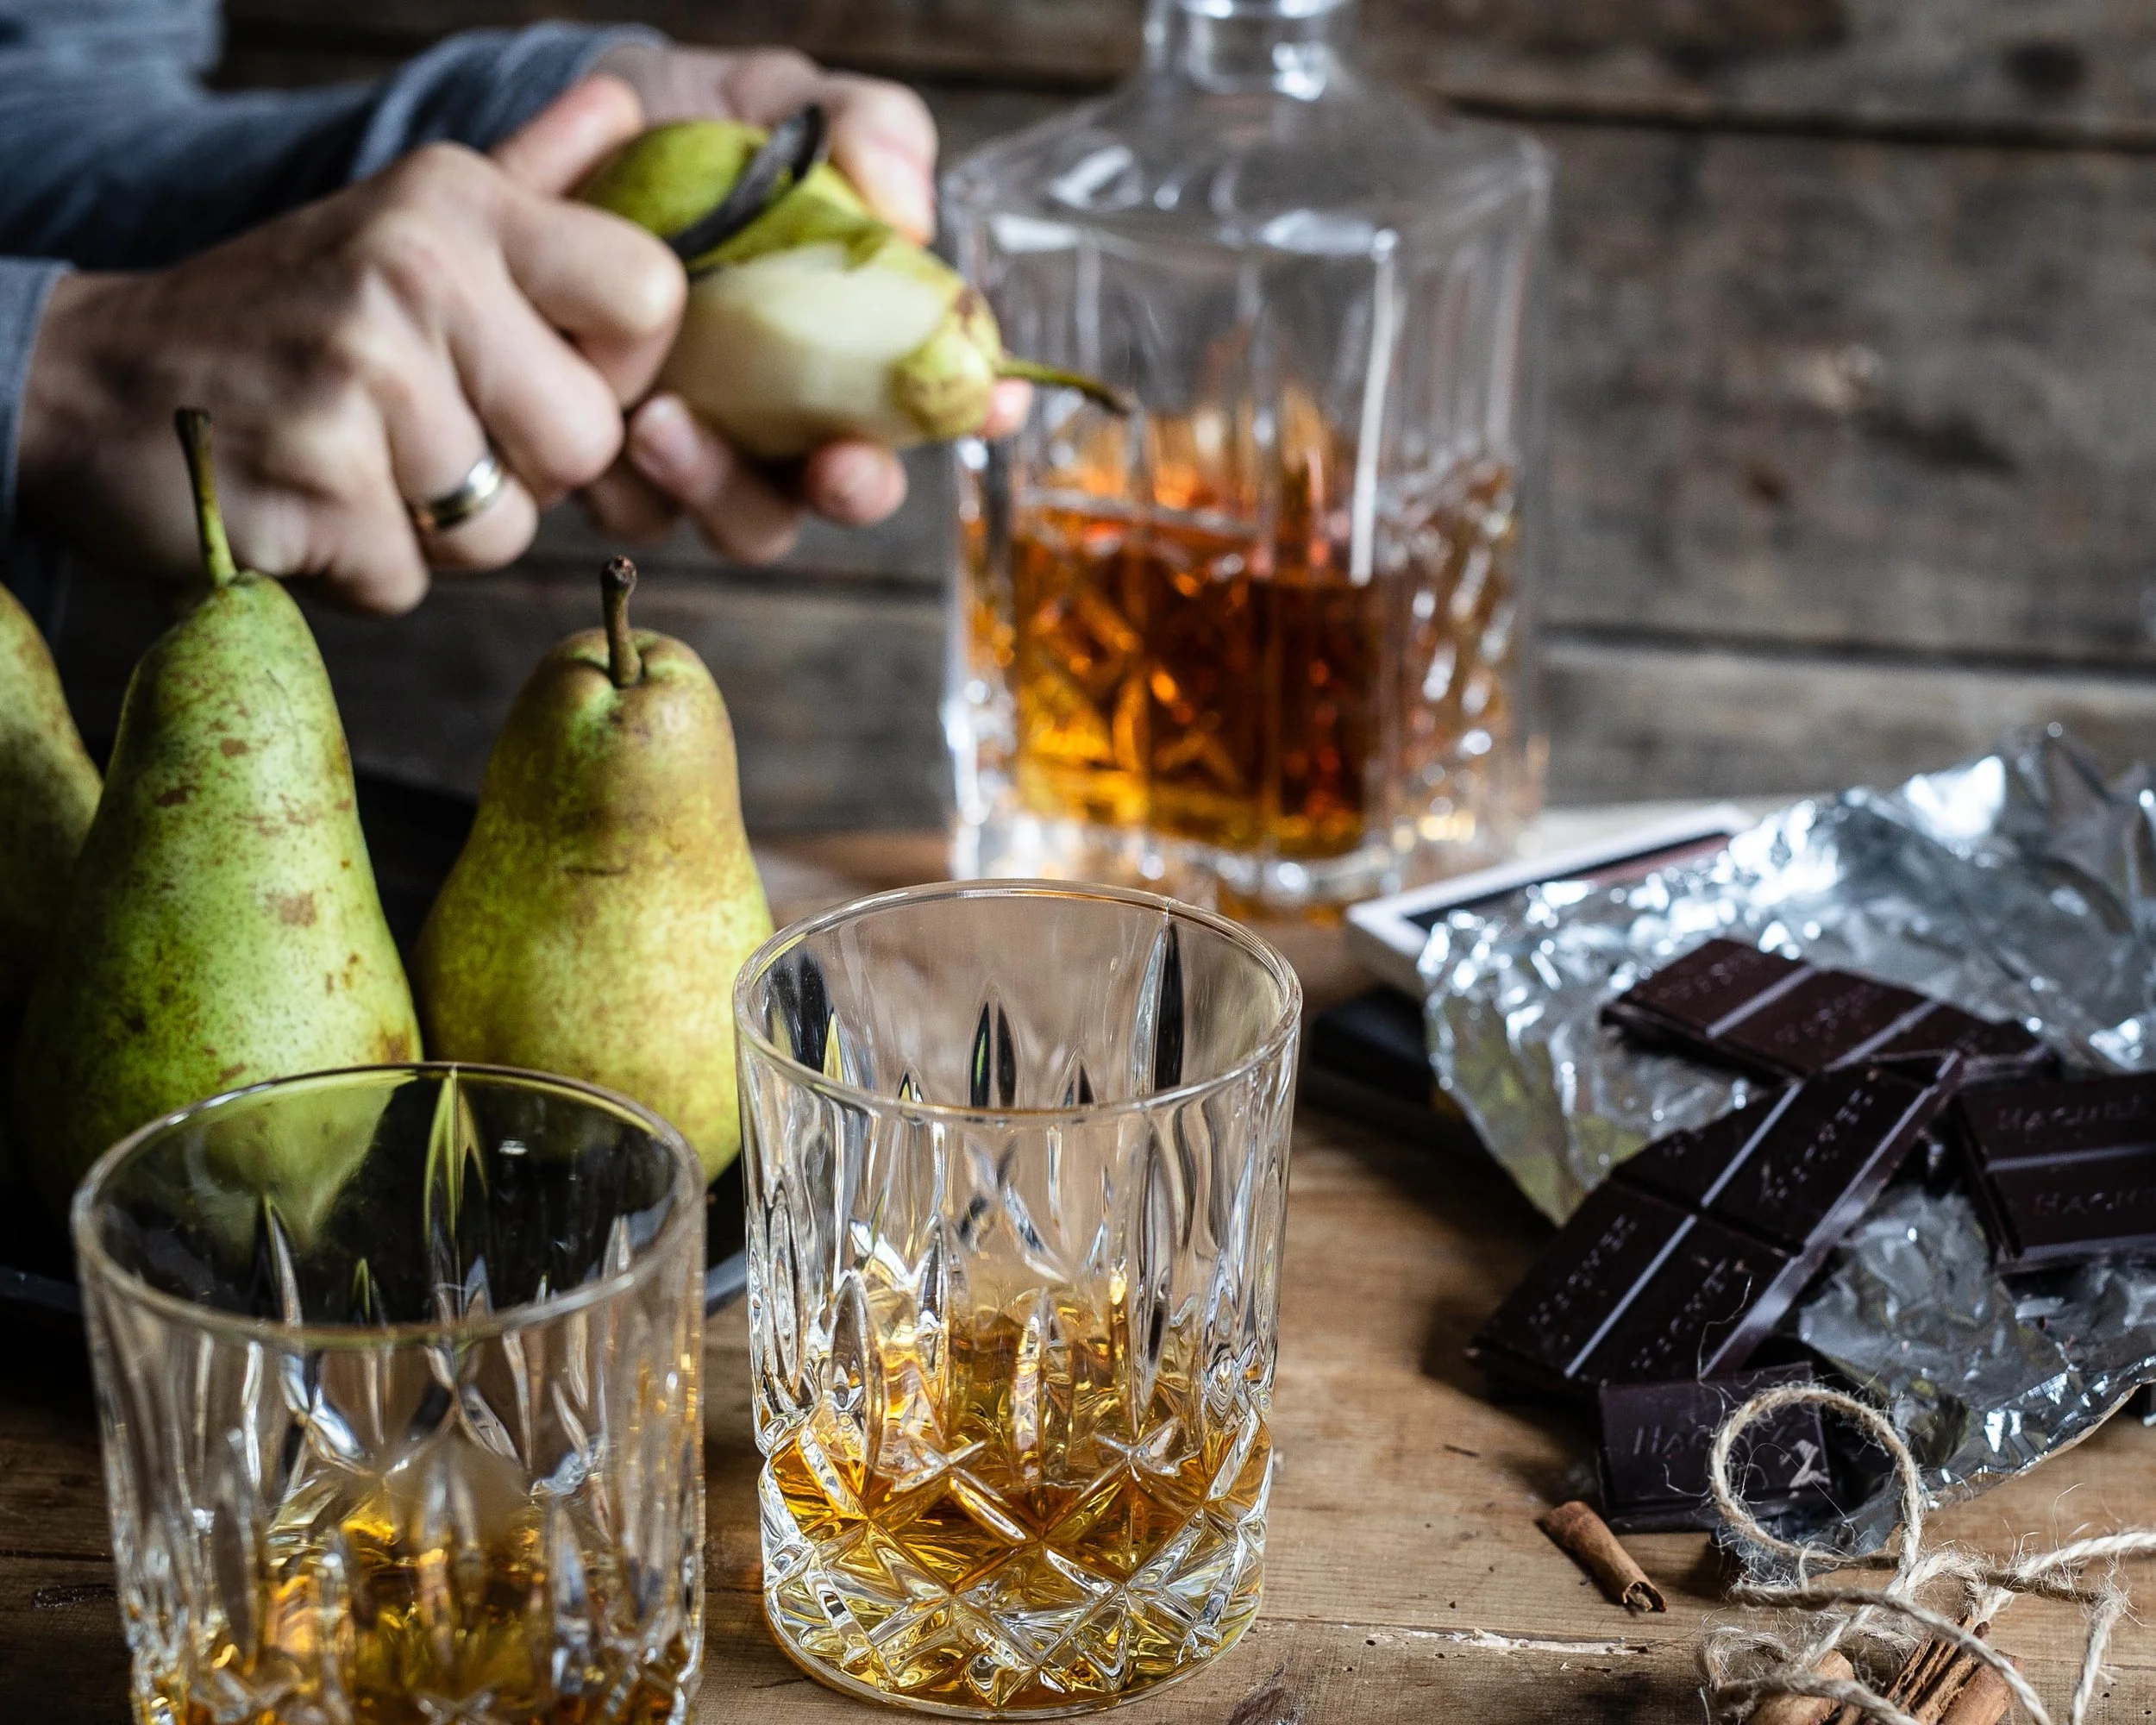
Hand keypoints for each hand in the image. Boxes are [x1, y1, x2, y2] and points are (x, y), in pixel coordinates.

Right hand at [17, 76, 680, 613]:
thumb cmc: (285, 317)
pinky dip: (364, 569)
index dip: (618, 367)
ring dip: (438, 532)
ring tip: (359, 465)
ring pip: (503, 532)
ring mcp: (361, 378)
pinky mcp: (314, 486)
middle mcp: (416, 272)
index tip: (544, 373)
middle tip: (432, 436)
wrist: (89, 382)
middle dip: (525, 474)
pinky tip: (307, 505)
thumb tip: (626, 113)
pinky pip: (411, 582)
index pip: (649, 295)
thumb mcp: (404, 222)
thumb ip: (528, 180)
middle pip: (587, 442)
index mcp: (458, 204)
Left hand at [575, 44, 1026, 561]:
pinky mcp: (619, 464)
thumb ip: (865, 130)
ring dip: (712, 486)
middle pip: (842, 496)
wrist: (583, 142)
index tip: (992, 403)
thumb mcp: (791, 104)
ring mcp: (709, 453)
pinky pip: (628, 504)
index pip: (935, 404)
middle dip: (850, 489)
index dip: (971, 412)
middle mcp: (793, 424)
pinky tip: (591, 400)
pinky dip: (618, 473)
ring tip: (660, 420)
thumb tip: (907, 209)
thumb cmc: (711, 133)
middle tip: (833, 461)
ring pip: (737, 521)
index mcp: (860, 356)